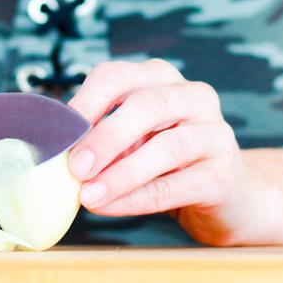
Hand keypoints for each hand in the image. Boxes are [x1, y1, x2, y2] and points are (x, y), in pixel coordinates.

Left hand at [66, 59, 262, 245]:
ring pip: (167, 146)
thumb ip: (100, 137)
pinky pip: (176, 185)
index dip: (85, 102)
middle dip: (105, 137)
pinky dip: (138, 198)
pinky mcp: (224, 174)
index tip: (60, 133)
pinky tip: (110, 206)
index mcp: (161, 78)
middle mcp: (194, 96)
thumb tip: (56, 151)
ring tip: (89, 195)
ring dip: (121, 173)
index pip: (117, 76)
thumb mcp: (130, 141)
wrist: (226, 198)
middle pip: (146, 105)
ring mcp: (215, 133)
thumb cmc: (164, 163)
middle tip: (75, 167)